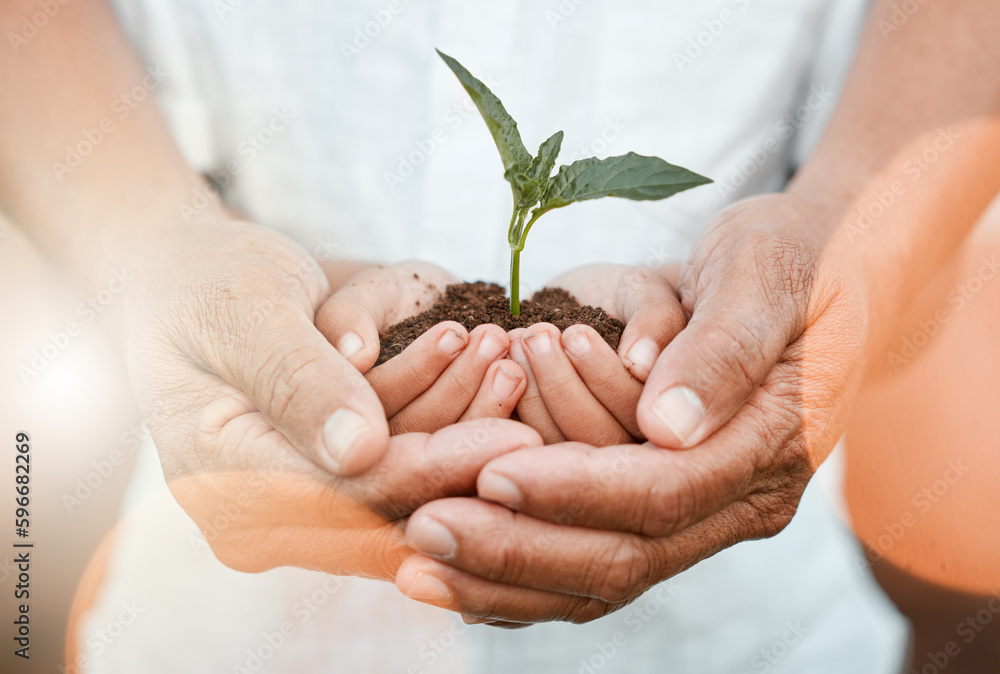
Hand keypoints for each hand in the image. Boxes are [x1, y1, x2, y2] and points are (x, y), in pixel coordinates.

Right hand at [125, 220, 542, 574]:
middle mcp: (259, 518)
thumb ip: (297, 380)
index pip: (351, 500)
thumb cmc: (203, 284)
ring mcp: (293, 507)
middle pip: (389, 507)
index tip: (518, 433)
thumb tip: (362, 452)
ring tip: (504, 354)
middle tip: (520, 377)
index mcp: (224, 488)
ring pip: (404, 490)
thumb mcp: (244, 314)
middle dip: (464, 447)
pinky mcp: (321, 485)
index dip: (439, 470)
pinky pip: (398, 466)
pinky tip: (474, 360)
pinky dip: (442, 419)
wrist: (178, 282)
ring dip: (462, 426)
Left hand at [393, 194, 867, 622]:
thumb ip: (722, 348)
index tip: (489, 472)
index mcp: (769, 446)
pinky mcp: (665, 504)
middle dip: (519, 546)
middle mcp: (738, 499)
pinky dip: (522, 571)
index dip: (575, 490)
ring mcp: (703, 511)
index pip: (663, 490)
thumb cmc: (791, 259)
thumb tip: (669, 426)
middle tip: (424, 529)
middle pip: (624, 554)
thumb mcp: (764, 276)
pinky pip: (592, 556)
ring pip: (601, 573)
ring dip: (506, 573)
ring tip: (415, 557)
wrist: (819, 272)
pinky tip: (455, 569)